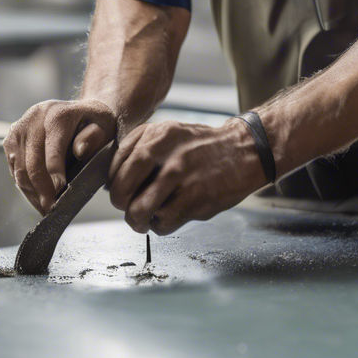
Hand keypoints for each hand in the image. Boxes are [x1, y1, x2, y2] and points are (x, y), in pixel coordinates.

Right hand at [3, 98, 116, 214]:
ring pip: (19, 167)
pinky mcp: (11, 138)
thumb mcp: (105, 126)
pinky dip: (24, 185)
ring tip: (44, 207)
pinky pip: (13, 168)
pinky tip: (37, 197)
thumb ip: (95, 137)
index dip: (55, 173)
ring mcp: (20, 127)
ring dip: (31, 192)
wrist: (79, 112)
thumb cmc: (94, 123)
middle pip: (32, 161)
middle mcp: (34, 117)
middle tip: (51, 208)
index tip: (59, 191)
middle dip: (41, 189)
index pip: (52, 148)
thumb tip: (79, 150)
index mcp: (58, 114)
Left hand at [107, 118, 266, 234]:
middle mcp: (164, 152)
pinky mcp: (195, 198)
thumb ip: (140, 148)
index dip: (113, 184)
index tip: (121, 189)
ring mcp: (180, 175)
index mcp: (155, 134)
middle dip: (121, 205)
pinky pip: (163, 223)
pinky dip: (161, 225)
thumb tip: (113, 181)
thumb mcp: (168, 132)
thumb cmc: (202, 147)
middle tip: (130, 208)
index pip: (114, 166)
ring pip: (139, 211)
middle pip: (121, 190)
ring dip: (139, 221)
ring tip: (146, 219)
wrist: (244, 150)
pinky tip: (170, 215)